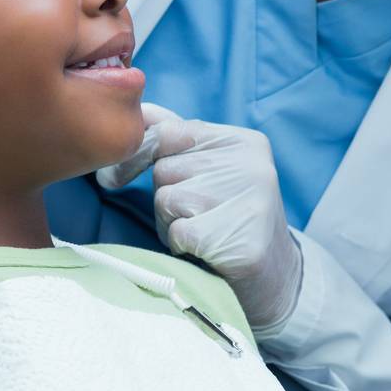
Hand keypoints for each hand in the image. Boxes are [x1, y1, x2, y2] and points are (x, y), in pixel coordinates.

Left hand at [96, 103, 303, 333]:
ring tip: (202, 232)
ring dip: (171, 223)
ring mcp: (250, 200)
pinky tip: (207, 251)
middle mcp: (251, 164)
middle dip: (165, 197)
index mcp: (244, 141)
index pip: (168, 132)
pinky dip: (181, 246)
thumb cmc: (229, 218)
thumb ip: (177, 139)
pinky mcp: (241, 238)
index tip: (115, 178)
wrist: (276, 278)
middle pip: (164, 169)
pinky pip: (178, 232)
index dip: (136, 156)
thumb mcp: (210, 170)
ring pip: (166, 199)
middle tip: (195, 216)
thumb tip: (136, 112)